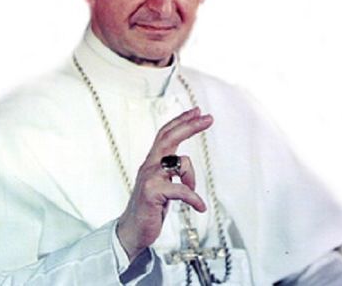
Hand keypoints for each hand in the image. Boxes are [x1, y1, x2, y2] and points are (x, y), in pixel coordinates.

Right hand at [116, 107, 212, 260]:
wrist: (132, 231)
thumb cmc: (149, 208)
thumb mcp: (161, 184)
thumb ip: (169, 171)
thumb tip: (184, 163)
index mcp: (151, 162)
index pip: (165, 134)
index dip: (180, 121)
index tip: (196, 112)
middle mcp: (149, 165)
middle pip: (169, 137)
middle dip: (190, 125)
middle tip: (209, 118)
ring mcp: (150, 178)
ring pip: (180, 162)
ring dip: (192, 178)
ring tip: (193, 194)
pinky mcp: (152, 193)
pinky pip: (181, 190)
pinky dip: (194, 198)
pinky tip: (200, 207)